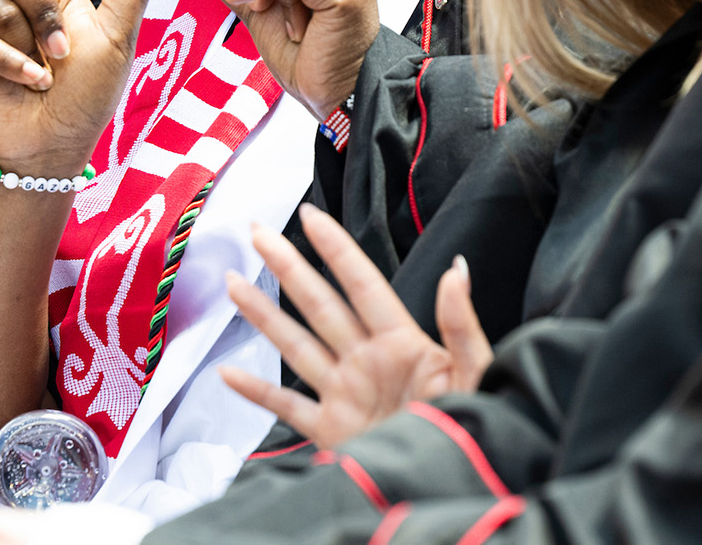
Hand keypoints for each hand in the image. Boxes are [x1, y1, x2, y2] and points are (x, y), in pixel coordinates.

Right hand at [219, 203, 489, 448]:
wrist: (449, 485)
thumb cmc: (470, 432)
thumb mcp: (474, 373)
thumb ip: (462, 324)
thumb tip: (456, 268)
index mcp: (402, 343)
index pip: (363, 284)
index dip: (336, 249)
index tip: (310, 216)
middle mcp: (367, 361)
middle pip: (320, 304)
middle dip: (288, 267)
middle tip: (257, 231)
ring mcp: (345, 394)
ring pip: (295, 345)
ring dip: (263, 315)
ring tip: (233, 281)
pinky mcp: (331, 432)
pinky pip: (286, 407)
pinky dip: (255, 392)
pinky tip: (227, 373)